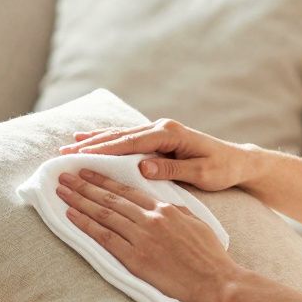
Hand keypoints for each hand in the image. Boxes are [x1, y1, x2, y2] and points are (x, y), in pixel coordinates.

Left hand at [55, 167, 243, 301]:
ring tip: (62, 191)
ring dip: (79, 200)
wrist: (217, 282)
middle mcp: (151, 219)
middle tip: (64, 175)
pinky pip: (105, 238)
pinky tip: (71, 215)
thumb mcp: (195, 223)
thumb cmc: (209, 256)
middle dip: (84, 185)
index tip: (87, 171)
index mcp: (165, 208)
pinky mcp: (136, 258)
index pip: (127, 190)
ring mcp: (142, 238)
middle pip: (110, 198)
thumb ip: (174, 211)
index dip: (104, 180)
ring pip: (104, 214)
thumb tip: (160, 204)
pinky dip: (86, 224)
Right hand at [58, 119, 252, 191]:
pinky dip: (108, 139)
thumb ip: (172, 170)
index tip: (80, 156)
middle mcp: (162, 127)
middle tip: (63, 153)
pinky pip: (128, 138)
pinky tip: (90, 140)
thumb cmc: (222, 169)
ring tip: (69, 145)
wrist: (238, 161)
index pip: (131, 143)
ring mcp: (159, 130)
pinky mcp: (158, 138)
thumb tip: (143, 167)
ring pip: (121, 134)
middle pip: (120, 135)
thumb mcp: (201, 173)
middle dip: (91, 144)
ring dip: (95, 140)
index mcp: (170, 134)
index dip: (104, 150)